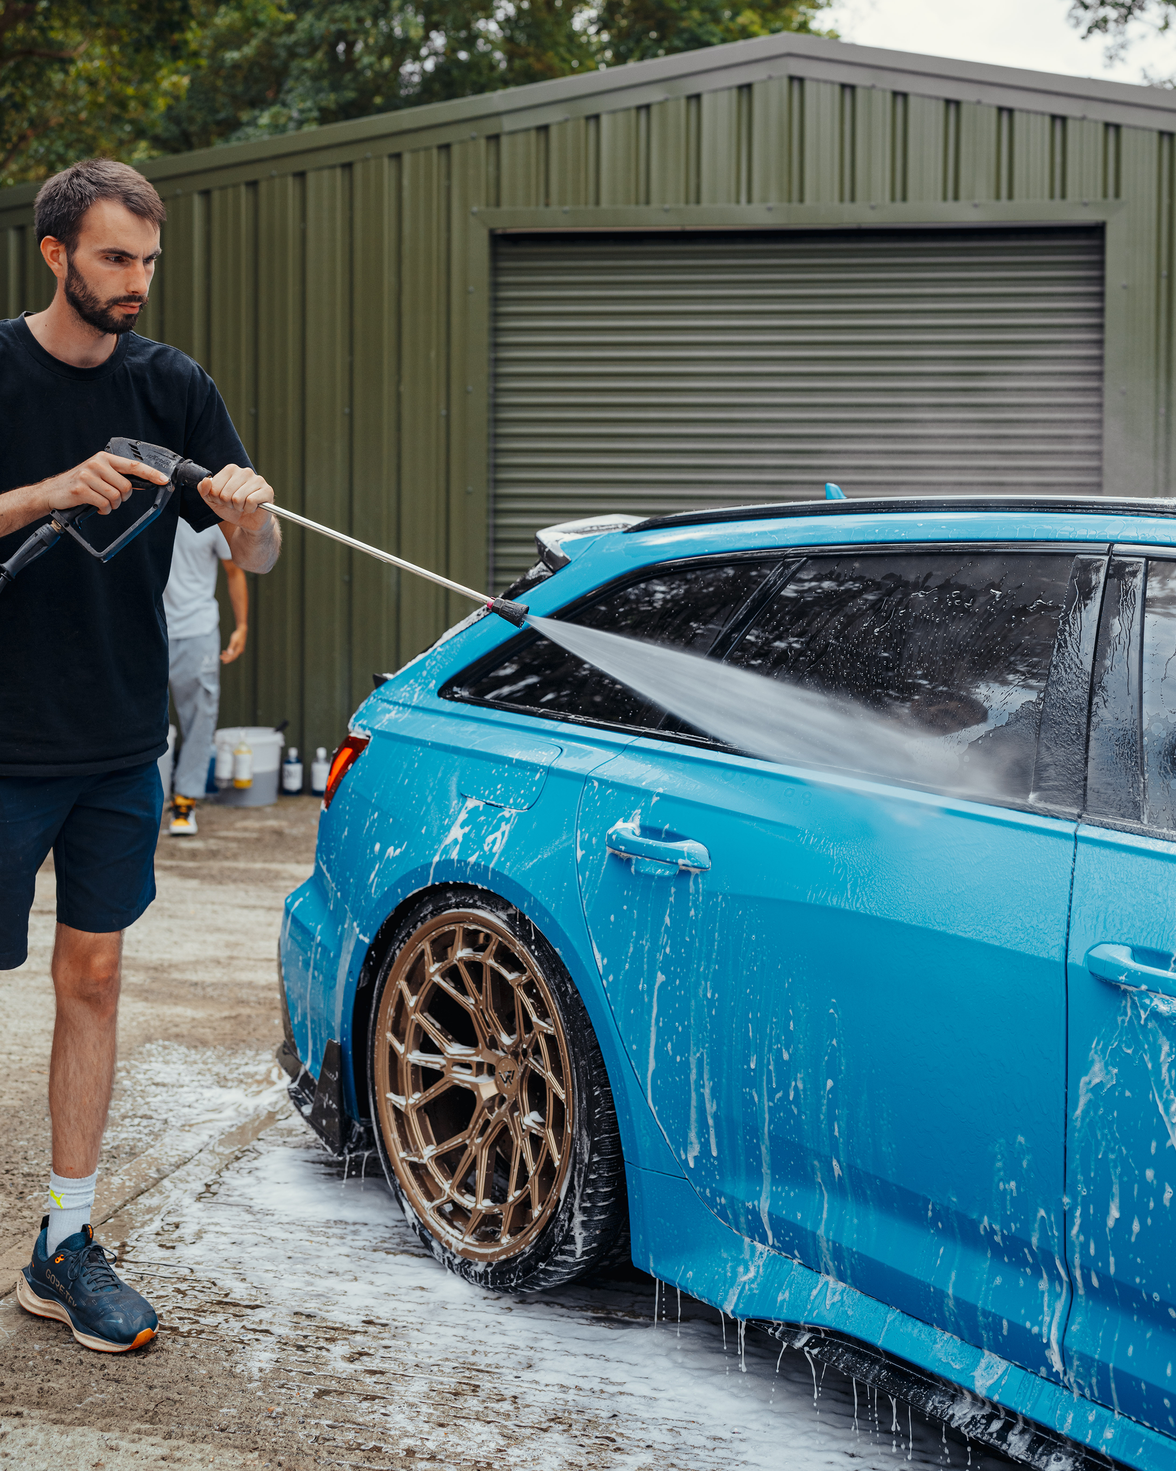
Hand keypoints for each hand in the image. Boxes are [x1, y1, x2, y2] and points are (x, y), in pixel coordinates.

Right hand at [39, 452, 168, 517]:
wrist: (53, 492)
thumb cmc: (80, 484)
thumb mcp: (99, 474)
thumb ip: (118, 476)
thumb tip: (143, 483)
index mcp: (104, 458)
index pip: (133, 465)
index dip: (151, 473)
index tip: (164, 480)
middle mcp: (97, 464)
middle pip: (126, 487)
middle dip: (122, 498)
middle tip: (111, 499)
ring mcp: (88, 476)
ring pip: (116, 497)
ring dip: (112, 505)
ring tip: (101, 502)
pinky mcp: (81, 489)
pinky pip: (104, 504)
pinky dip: (104, 510)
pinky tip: (96, 507)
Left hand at [198, 464, 273, 529]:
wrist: (249, 522)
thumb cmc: (232, 508)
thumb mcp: (213, 501)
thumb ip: (204, 490)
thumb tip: (206, 481)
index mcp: (231, 469)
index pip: (214, 486)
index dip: (217, 498)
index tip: (225, 500)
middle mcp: (245, 471)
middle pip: (225, 493)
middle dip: (228, 504)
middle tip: (235, 504)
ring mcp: (258, 480)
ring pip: (238, 498)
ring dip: (239, 507)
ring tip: (244, 506)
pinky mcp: (267, 490)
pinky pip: (251, 502)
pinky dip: (249, 509)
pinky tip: (253, 507)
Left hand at [220, 625, 246, 663]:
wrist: (242, 630)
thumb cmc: (238, 635)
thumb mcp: (234, 640)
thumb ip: (231, 647)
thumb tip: (229, 653)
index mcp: (239, 650)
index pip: (233, 657)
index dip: (227, 659)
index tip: (222, 659)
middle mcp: (240, 651)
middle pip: (232, 657)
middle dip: (226, 658)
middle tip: (220, 657)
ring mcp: (239, 649)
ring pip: (232, 655)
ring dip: (227, 655)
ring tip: (221, 655)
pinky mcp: (238, 647)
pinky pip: (233, 652)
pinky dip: (228, 652)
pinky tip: (224, 651)